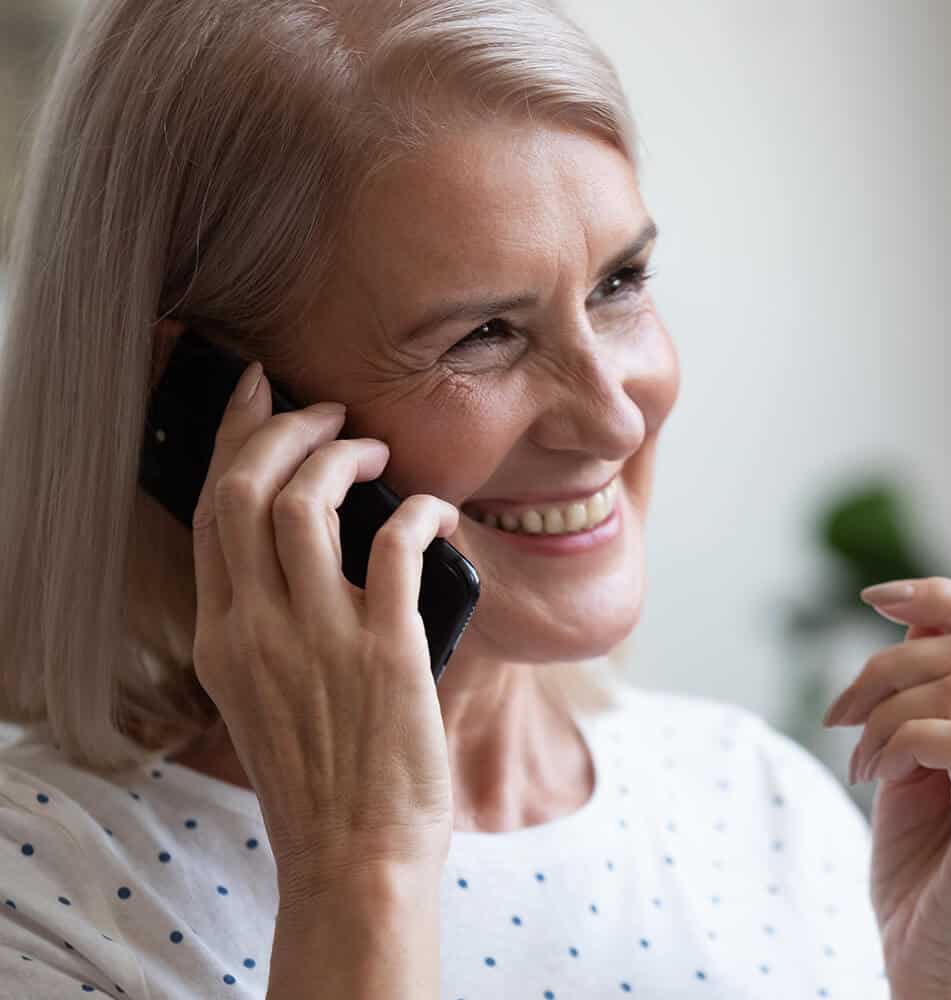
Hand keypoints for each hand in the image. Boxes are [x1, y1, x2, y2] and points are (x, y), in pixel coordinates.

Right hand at [189, 361, 459, 903]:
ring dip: (340, 458)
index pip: (212, 511)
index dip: (232, 440)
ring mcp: (318, 640)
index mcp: (222, 637)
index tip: (254, 394)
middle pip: (247, 490)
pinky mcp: (385, 653)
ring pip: (304, 504)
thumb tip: (312, 543)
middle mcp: (256, 630)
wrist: (353, 858)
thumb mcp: (262, 693)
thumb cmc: (319, 776)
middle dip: (282, 429)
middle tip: (325, 411)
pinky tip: (435, 509)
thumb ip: (269, 621)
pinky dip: (416, 511)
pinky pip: (394, 547)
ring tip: (372, 450)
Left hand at [823, 576, 950, 999]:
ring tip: (861, 761)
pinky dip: (899, 742)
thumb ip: (924, 690)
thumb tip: (912, 613)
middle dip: (881, 667)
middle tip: (840, 717)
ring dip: (883, 714)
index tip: (875, 598)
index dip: (942, 593)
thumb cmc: (926, 862)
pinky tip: (876, 776)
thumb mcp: (918, 756)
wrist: (932, 960)